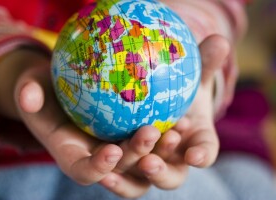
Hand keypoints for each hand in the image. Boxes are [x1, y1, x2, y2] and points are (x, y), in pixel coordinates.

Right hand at [0, 48, 163, 197]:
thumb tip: (27, 96)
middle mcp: (98, 156)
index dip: (98, 168)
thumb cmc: (45, 89)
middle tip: (150, 132)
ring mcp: (119, 146)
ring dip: (160, 151)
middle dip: (135, 155)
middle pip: (121, 167)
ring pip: (143, 160)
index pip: (84, 171)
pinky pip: (155, 139)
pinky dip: (168, 133)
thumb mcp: (31, 86)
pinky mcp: (133, 133)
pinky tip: (183, 118)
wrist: (64, 88)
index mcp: (72, 154)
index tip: (111, 151)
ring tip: (175, 131)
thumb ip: (28, 93)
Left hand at [100, 35, 230, 196]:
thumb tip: (219, 40)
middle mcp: (173, 160)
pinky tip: (102, 171)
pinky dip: (113, 177)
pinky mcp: (126, 167)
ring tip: (118, 156)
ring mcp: (149, 166)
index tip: (195, 155)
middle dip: (163, 170)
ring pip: (143, 179)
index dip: (202, 155)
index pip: (204, 151)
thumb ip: (204, 62)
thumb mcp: (189, 75)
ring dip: (134, 170)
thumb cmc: (177, 90)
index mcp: (194, 142)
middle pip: (172, 176)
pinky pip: (120, 177)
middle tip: (150, 160)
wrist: (154, 99)